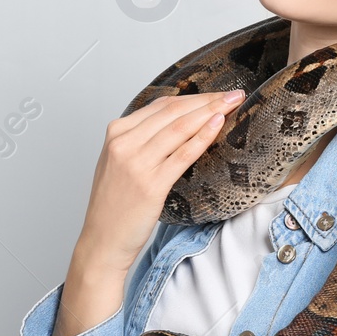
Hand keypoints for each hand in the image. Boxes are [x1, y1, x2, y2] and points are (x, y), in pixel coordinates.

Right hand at [52, 89, 246, 335]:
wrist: (102, 241)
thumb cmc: (115, 205)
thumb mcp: (120, 162)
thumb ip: (141, 140)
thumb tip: (178, 122)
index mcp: (116, 133)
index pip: (162, 105)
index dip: (194, 97)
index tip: (216, 94)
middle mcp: (124, 143)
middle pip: (173, 111)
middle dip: (208, 99)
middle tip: (233, 94)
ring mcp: (136, 162)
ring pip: (180, 127)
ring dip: (211, 112)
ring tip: (233, 104)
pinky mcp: (150, 183)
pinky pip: (183, 154)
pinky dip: (202, 137)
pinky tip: (218, 125)